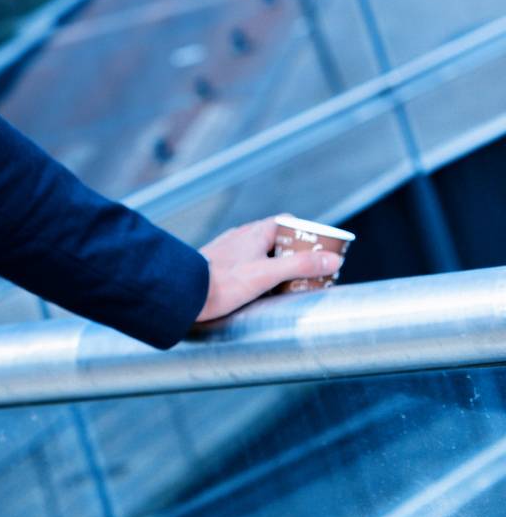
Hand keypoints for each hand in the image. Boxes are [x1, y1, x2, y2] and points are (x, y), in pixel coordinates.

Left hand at [194, 215, 343, 322]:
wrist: (184, 293)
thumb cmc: (222, 283)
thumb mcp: (267, 275)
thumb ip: (300, 266)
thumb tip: (332, 259)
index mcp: (254, 232)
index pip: (288, 222)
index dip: (307, 234)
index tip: (322, 251)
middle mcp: (241, 237)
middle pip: (278, 239)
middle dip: (297, 254)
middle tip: (312, 273)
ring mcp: (230, 250)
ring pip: (262, 253)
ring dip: (279, 265)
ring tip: (292, 285)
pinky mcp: (220, 265)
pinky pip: (248, 264)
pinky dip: (261, 273)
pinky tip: (263, 290)